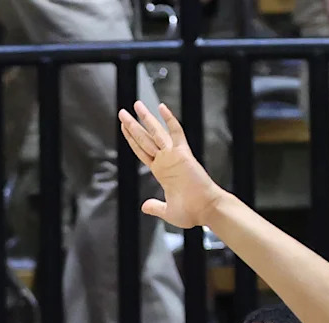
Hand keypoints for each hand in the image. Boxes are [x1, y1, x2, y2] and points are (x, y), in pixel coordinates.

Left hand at [118, 101, 220, 229]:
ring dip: (145, 119)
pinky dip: (169, 120)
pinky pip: (176, 132)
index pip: (143, 152)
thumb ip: (155, 207)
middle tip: (122, 113)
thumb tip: (144, 206)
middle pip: (146, 139)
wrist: (205, 210)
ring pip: (156, 133)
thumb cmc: (191, 212)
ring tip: (135, 105)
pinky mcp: (183, 154)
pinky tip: (162, 107)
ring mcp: (174, 156)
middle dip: (133, 126)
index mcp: (162, 172)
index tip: (125, 128)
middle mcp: (166, 161)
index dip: (133, 140)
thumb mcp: (167, 211)